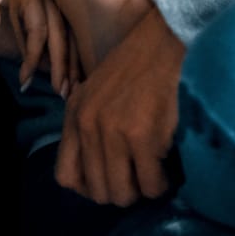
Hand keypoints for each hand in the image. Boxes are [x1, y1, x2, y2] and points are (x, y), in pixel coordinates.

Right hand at [2, 0, 79, 96]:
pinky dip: (32, 57)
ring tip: (57, 89)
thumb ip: (39, 51)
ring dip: (58, 64)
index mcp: (55, 1)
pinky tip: (26, 76)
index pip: (75, 36)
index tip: (78, 90)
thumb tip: (58, 75)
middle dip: (71, 67)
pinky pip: (36, 28)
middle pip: (69, 34)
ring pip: (56, 31)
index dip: (77, 64)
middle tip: (68, 94)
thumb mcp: (20, 35)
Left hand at [55, 6, 184, 206]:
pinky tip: (167, 164)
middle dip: (122, 191)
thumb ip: (90, 126)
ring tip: (153, 171)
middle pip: (97, 191)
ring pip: (122, 194)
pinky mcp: (141, 135)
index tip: (112, 179)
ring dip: (141, 190)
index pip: (66, 176)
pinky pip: (151, 185)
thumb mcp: (98, 92)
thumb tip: (97, 175)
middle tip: (139, 176)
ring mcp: (111, 130)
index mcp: (74, 113)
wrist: (164, 40)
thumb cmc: (137, 66)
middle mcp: (86, 123)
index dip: (90, 187)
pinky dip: (161, 183)